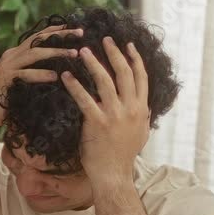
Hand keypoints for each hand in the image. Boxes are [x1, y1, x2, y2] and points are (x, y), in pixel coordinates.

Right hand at [0, 25, 80, 127]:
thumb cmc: (5, 102)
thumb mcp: (20, 83)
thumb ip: (33, 72)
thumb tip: (57, 70)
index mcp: (14, 55)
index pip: (37, 37)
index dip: (55, 31)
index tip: (73, 28)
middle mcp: (10, 56)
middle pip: (38, 40)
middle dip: (60, 35)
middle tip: (80, 32)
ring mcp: (6, 67)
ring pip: (34, 54)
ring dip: (56, 52)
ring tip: (73, 54)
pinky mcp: (5, 79)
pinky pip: (26, 74)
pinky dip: (41, 74)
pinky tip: (55, 76)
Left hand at [61, 36, 149, 184]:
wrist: (114, 175)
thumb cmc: (124, 156)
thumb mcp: (141, 134)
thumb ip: (143, 118)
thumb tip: (147, 107)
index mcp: (142, 109)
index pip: (141, 77)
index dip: (135, 59)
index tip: (128, 45)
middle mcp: (131, 109)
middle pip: (124, 73)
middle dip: (114, 53)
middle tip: (105, 39)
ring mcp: (114, 115)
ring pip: (104, 81)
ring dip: (93, 63)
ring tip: (82, 51)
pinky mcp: (97, 123)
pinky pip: (84, 99)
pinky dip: (75, 85)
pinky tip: (66, 76)